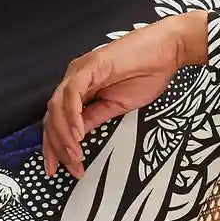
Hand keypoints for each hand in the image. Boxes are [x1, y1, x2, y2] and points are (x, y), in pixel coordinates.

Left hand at [42, 12, 208, 178]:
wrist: (168, 52)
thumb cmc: (147, 74)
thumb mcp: (116, 106)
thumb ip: (94, 118)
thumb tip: (77, 137)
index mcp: (80, 89)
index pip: (57, 120)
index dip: (54, 146)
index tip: (58, 168)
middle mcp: (74, 79)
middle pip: (51, 116)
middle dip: (55, 146)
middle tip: (65, 169)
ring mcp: (80, 71)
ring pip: (57, 106)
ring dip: (64, 135)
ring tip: (75, 155)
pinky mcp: (91, 66)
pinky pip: (72, 93)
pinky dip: (72, 115)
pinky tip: (79, 133)